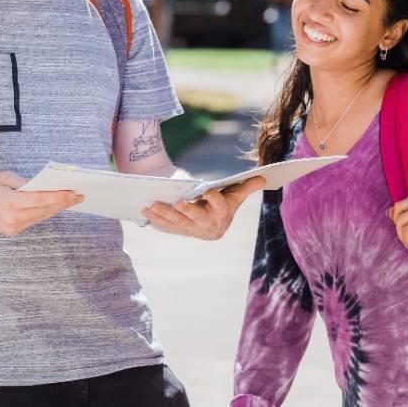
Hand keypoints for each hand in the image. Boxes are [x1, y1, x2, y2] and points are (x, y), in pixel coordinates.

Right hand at [0, 171, 81, 235]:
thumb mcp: (4, 177)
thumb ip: (25, 182)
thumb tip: (44, 185)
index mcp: (10, 202)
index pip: (41, 199)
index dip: (60, 196)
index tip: (74, 192)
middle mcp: (13, 218)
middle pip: (45, 209)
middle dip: (63, 202)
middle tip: (80, 195)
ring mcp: (13, 227)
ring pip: (41, 216)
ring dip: (57, 208)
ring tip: (71, 200)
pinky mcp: (12, 231)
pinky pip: (34, 220)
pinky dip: (45, 212)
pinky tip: (55, 206)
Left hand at [140, 176, 265, 239]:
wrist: (212, 224)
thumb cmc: (224, 204)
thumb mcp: (235, 195)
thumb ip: (247, 186)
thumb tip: (264, 176)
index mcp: (222, 214)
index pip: (219, 206)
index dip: (214, 199)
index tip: (207, 191)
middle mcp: (207, 225)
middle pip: (196, 218)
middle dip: (186, 211)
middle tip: (177, 202)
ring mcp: (191, 230)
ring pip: (177, 223)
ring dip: (163, 214)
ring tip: (151, 204)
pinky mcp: (179, 231)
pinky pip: (166, 226)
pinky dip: (154, 220)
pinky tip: (144, 212)